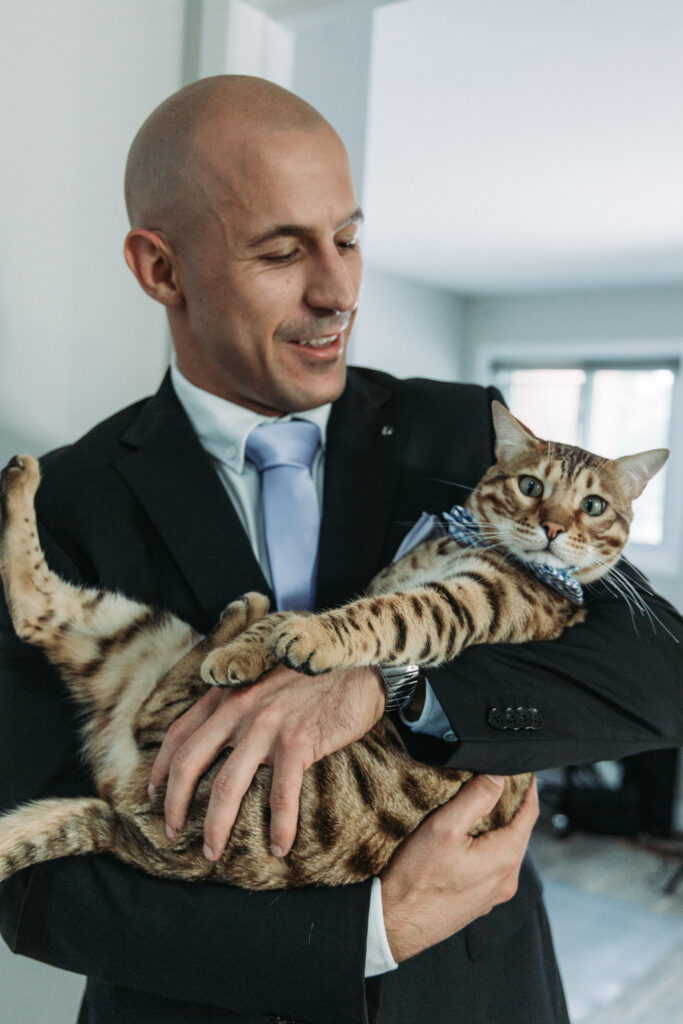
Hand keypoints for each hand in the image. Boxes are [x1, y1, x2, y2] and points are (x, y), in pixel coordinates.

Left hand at [149, 663, 385, 859]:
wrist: (357, 659)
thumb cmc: (313, 671)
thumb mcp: (263, 676)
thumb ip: (239, 700)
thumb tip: (222, 735)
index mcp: (227, 692)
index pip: (179, 733)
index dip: (162, 768)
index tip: (154, 794)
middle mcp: (239, 707)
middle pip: (191, 762)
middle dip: (176, 804)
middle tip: (173, 833)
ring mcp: (267, 724)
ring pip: (228, 785)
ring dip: (217, 827)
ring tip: (213, 853)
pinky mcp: (299, 741)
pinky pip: (281, 794)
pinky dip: (280, 826)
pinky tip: (280, 847)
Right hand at [381, 775, 538, 961]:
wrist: (395, 923)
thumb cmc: (417, 877)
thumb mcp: (445, 826)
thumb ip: (476, 797)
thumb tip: (499, 776)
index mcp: (505, 858)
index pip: (530, 814)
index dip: (528, 788)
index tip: (523, 770)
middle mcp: (507, 880)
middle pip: (519, 832)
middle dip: (511, 806)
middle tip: (498, 781)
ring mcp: (494, 895)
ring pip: (505, 850)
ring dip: (498, 828)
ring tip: (481, 807)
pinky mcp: (478, 902)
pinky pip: (492, 867)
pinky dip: (487, 848)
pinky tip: (467, 841)